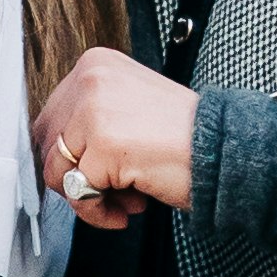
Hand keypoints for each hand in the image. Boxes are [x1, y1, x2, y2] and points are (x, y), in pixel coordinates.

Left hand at [36, 43, 198, 224]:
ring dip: (89, 196)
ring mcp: (94, 111)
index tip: (96, 169)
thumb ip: (91, 117)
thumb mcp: (129, 105)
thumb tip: (56, 152)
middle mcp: (90, 80)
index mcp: (95, 64)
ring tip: (126, 197)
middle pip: (49, 144)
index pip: (51, 117)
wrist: (227, 148)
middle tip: (111, 187)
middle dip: (76, 175)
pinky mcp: (104, 146)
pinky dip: (100, 212)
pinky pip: (80, 195)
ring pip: (58, 171)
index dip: (71, 154)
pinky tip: (131, 207)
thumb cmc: (185, 136)